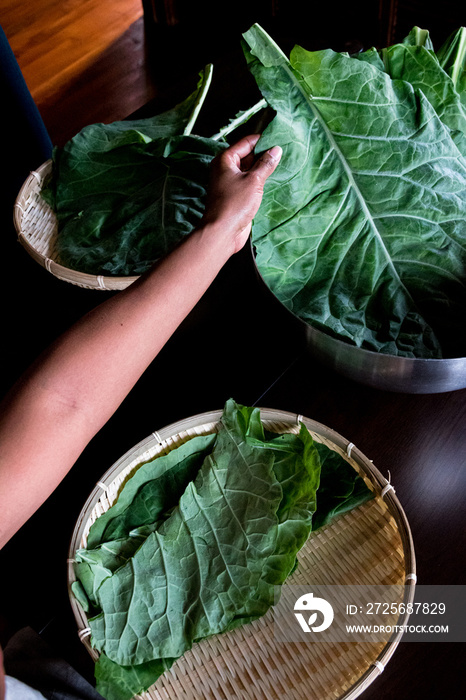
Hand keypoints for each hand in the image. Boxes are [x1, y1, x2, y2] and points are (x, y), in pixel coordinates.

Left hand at [202, 134, 281, 253]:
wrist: (223, 231)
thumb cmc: (235, 203)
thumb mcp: (254, 180)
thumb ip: (266, 164)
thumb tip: (276, 150)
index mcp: (225, 160)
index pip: (246, 142)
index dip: (262, 140)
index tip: (279, 139)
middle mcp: (225, 169)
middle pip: (247, 156)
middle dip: (263, 155)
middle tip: (283, 153)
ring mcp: (229, 183)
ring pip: (249, 170)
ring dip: (262, 169)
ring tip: (281, 165)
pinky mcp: (235, 195)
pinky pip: (248, 183)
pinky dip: (259, 181)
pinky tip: (272, 181)